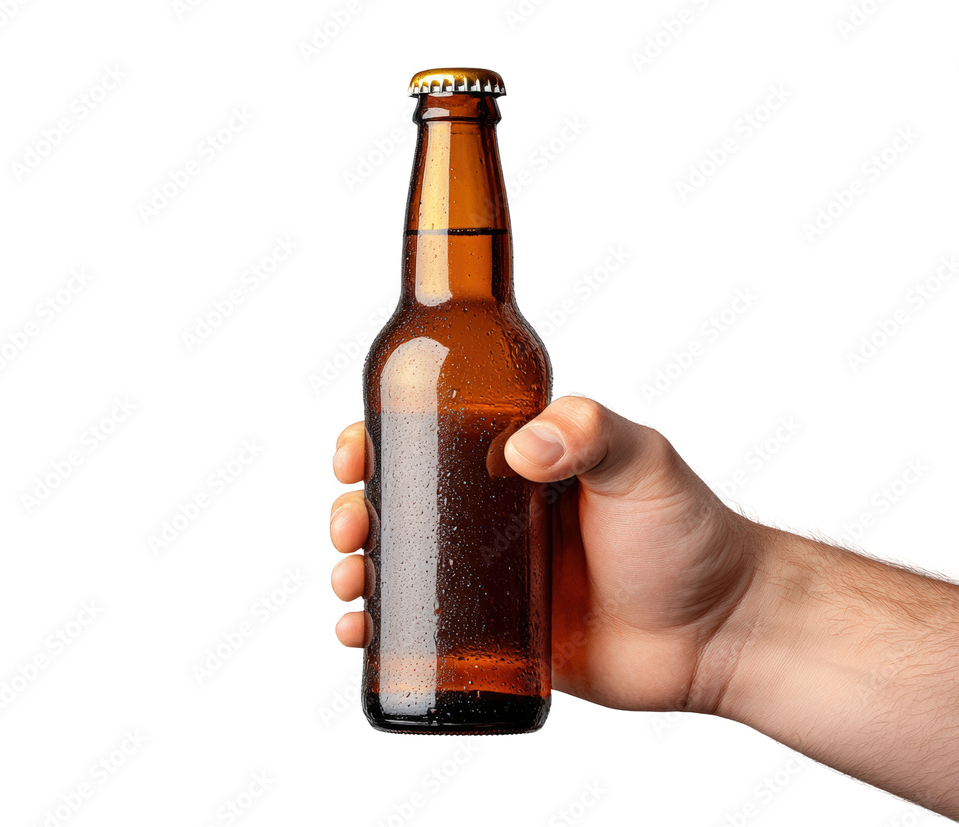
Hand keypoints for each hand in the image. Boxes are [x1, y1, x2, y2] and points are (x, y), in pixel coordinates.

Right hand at [330, 395, 757, 713]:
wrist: (721, 631)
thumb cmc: (689, 536)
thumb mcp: (644, 462)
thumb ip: (591, 434)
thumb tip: (520, 447)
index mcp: (520, 461)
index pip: (433, 434)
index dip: (382, 438)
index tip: (354, 451)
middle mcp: (497, 513)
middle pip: (403, 500)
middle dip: (356, 508)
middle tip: (350, 527)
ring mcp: (494, 573)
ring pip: (403, 561)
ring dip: (358, 565)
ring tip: (351, 580)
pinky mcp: (498, 630)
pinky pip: (425, 626)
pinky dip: (380, 627)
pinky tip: (359, 631)